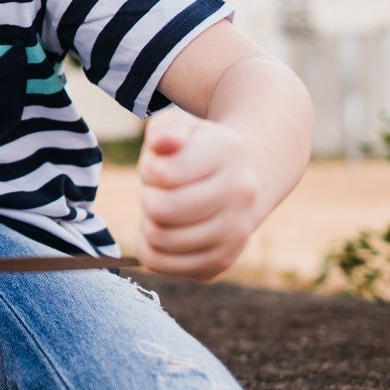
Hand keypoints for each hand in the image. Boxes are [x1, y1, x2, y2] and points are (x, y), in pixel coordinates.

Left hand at [135, 108, 261, 281]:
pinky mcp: (221, 262)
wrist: (237, 180)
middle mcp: (241, 194)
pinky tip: (165, 230)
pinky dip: (150, 248)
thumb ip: (165, 127)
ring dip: (148, 222)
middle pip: (160, 209)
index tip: (161, 165)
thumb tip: (163, 142)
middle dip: (148, 197)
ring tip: (164, 209)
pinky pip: (161, 264)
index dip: (149, 169)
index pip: (162, 174)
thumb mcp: (178, 125)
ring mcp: (236, 232)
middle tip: (158, 191)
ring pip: (160, 239)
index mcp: (229, 151)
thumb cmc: (194, 150)